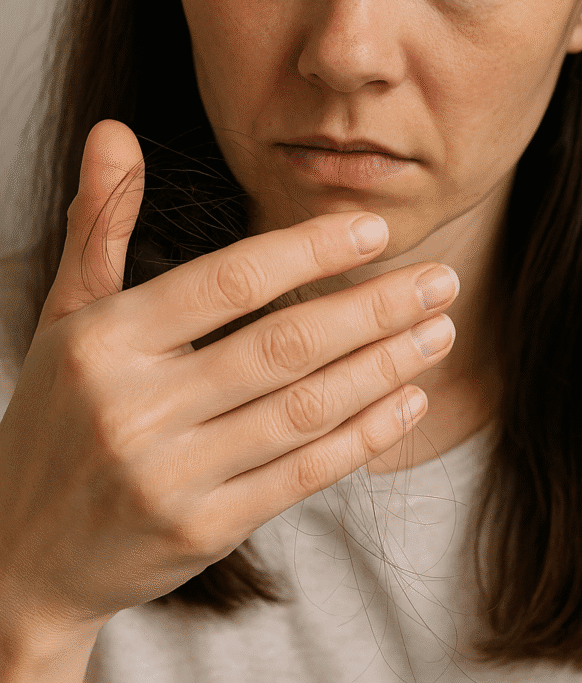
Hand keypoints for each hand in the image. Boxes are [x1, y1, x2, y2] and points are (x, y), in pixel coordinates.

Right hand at [0, 120, 457, 640]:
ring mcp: (172, 476)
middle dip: (374, 308)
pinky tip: (406, 399)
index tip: (374, 231)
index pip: (227, 282)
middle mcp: (138, 409)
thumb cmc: (55, 417)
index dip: (308, 251)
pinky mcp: (203, 531)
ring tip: (439, 330)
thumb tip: (116, 129)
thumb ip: (100, 223)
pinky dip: (363, 435)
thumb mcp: (63, 316)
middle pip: (283, 346)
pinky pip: (302, 474)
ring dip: (385, 366)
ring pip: (305, 409)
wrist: (22, 553)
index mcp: (106, 342)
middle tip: (440, 279)